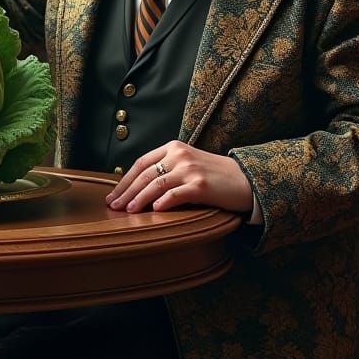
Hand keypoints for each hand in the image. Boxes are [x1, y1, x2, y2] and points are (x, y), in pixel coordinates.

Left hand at [105, 140, 252, 213]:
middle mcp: (180, 155)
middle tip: (113, 206)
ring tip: (129, 211)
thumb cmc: (214, 175)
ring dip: (139, 199)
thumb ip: (166, 169)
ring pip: (156, 184)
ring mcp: (190, 170)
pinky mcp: (201, 186)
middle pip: (145, 174)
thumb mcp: (188, 164)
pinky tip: (154, 211)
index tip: (113, 194)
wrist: (245, 180)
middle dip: (126, 191)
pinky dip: (162, 202)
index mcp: (173, 148)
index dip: (125, 180)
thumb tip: (137, 189)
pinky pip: (176, 194)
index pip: (142, 163)